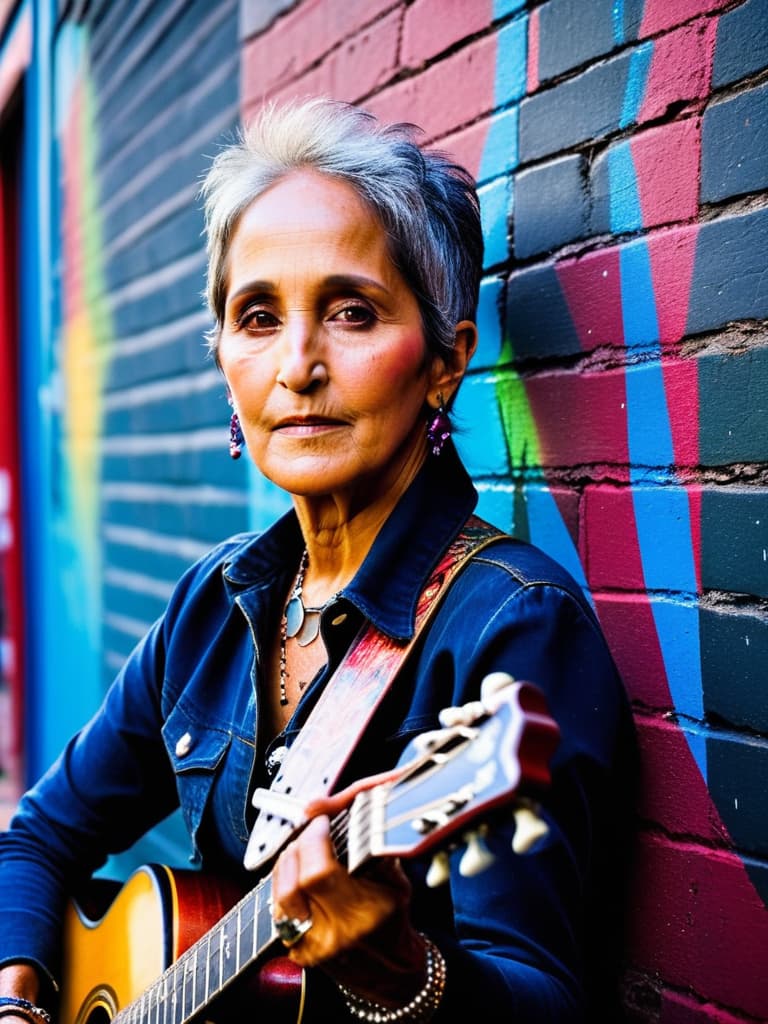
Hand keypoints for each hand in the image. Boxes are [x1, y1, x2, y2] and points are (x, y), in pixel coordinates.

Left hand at [270, 815, 427, 1003]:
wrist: (390, 971)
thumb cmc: (394, 925)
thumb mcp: (397, 884)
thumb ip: (372, 852)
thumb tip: (344, 817)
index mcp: (361, 916)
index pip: (318, 873)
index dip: (314, 840)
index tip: (321, 822)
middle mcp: (332, 935)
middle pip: (293, 881)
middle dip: (299, 846)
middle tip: (311, 831)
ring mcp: (310, 947)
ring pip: (279, 894)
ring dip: (287, 863)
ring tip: (303, 848)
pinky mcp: (296, 951)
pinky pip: (278, 910)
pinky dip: (284, 885)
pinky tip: (297, 873)